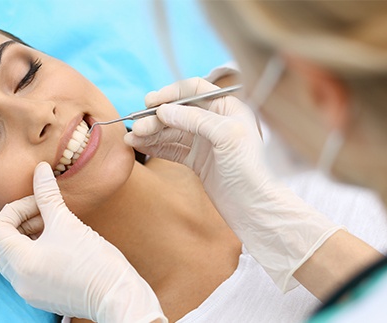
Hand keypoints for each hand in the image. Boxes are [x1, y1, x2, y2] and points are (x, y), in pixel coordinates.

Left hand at [0, 162, 165, 322]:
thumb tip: (41, 169)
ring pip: (13, 258)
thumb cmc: (94, 260)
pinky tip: (57, 244)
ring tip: (52, 227)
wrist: (117, 295)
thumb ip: (48, 194)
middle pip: (0, 244)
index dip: (16, 209)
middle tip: (42, 213)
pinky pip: (26, 271)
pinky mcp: (42, 296)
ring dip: (26, 238)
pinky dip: (33, 254)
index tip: (39, 203)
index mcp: (20, 262)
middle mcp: (19, 280)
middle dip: (18, 223)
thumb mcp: (67, 222)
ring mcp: (29, 291)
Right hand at [125, 77, 343, 290]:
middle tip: (138, 128)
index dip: (171, 93)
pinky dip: (156, 147)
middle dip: (156, 118)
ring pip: (172, 131)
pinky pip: (172, 148)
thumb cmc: (250, 168)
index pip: (194, 90)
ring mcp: (205, 142)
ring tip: (133, 139)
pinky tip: (141, 147)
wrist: (254, 206)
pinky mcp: (197, 161)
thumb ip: (195, 119)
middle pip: (178, 112)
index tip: (150, 101)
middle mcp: (215, 121)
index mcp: (227, 108)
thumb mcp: (226, 135)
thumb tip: (164, 110)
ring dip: (152, 133)